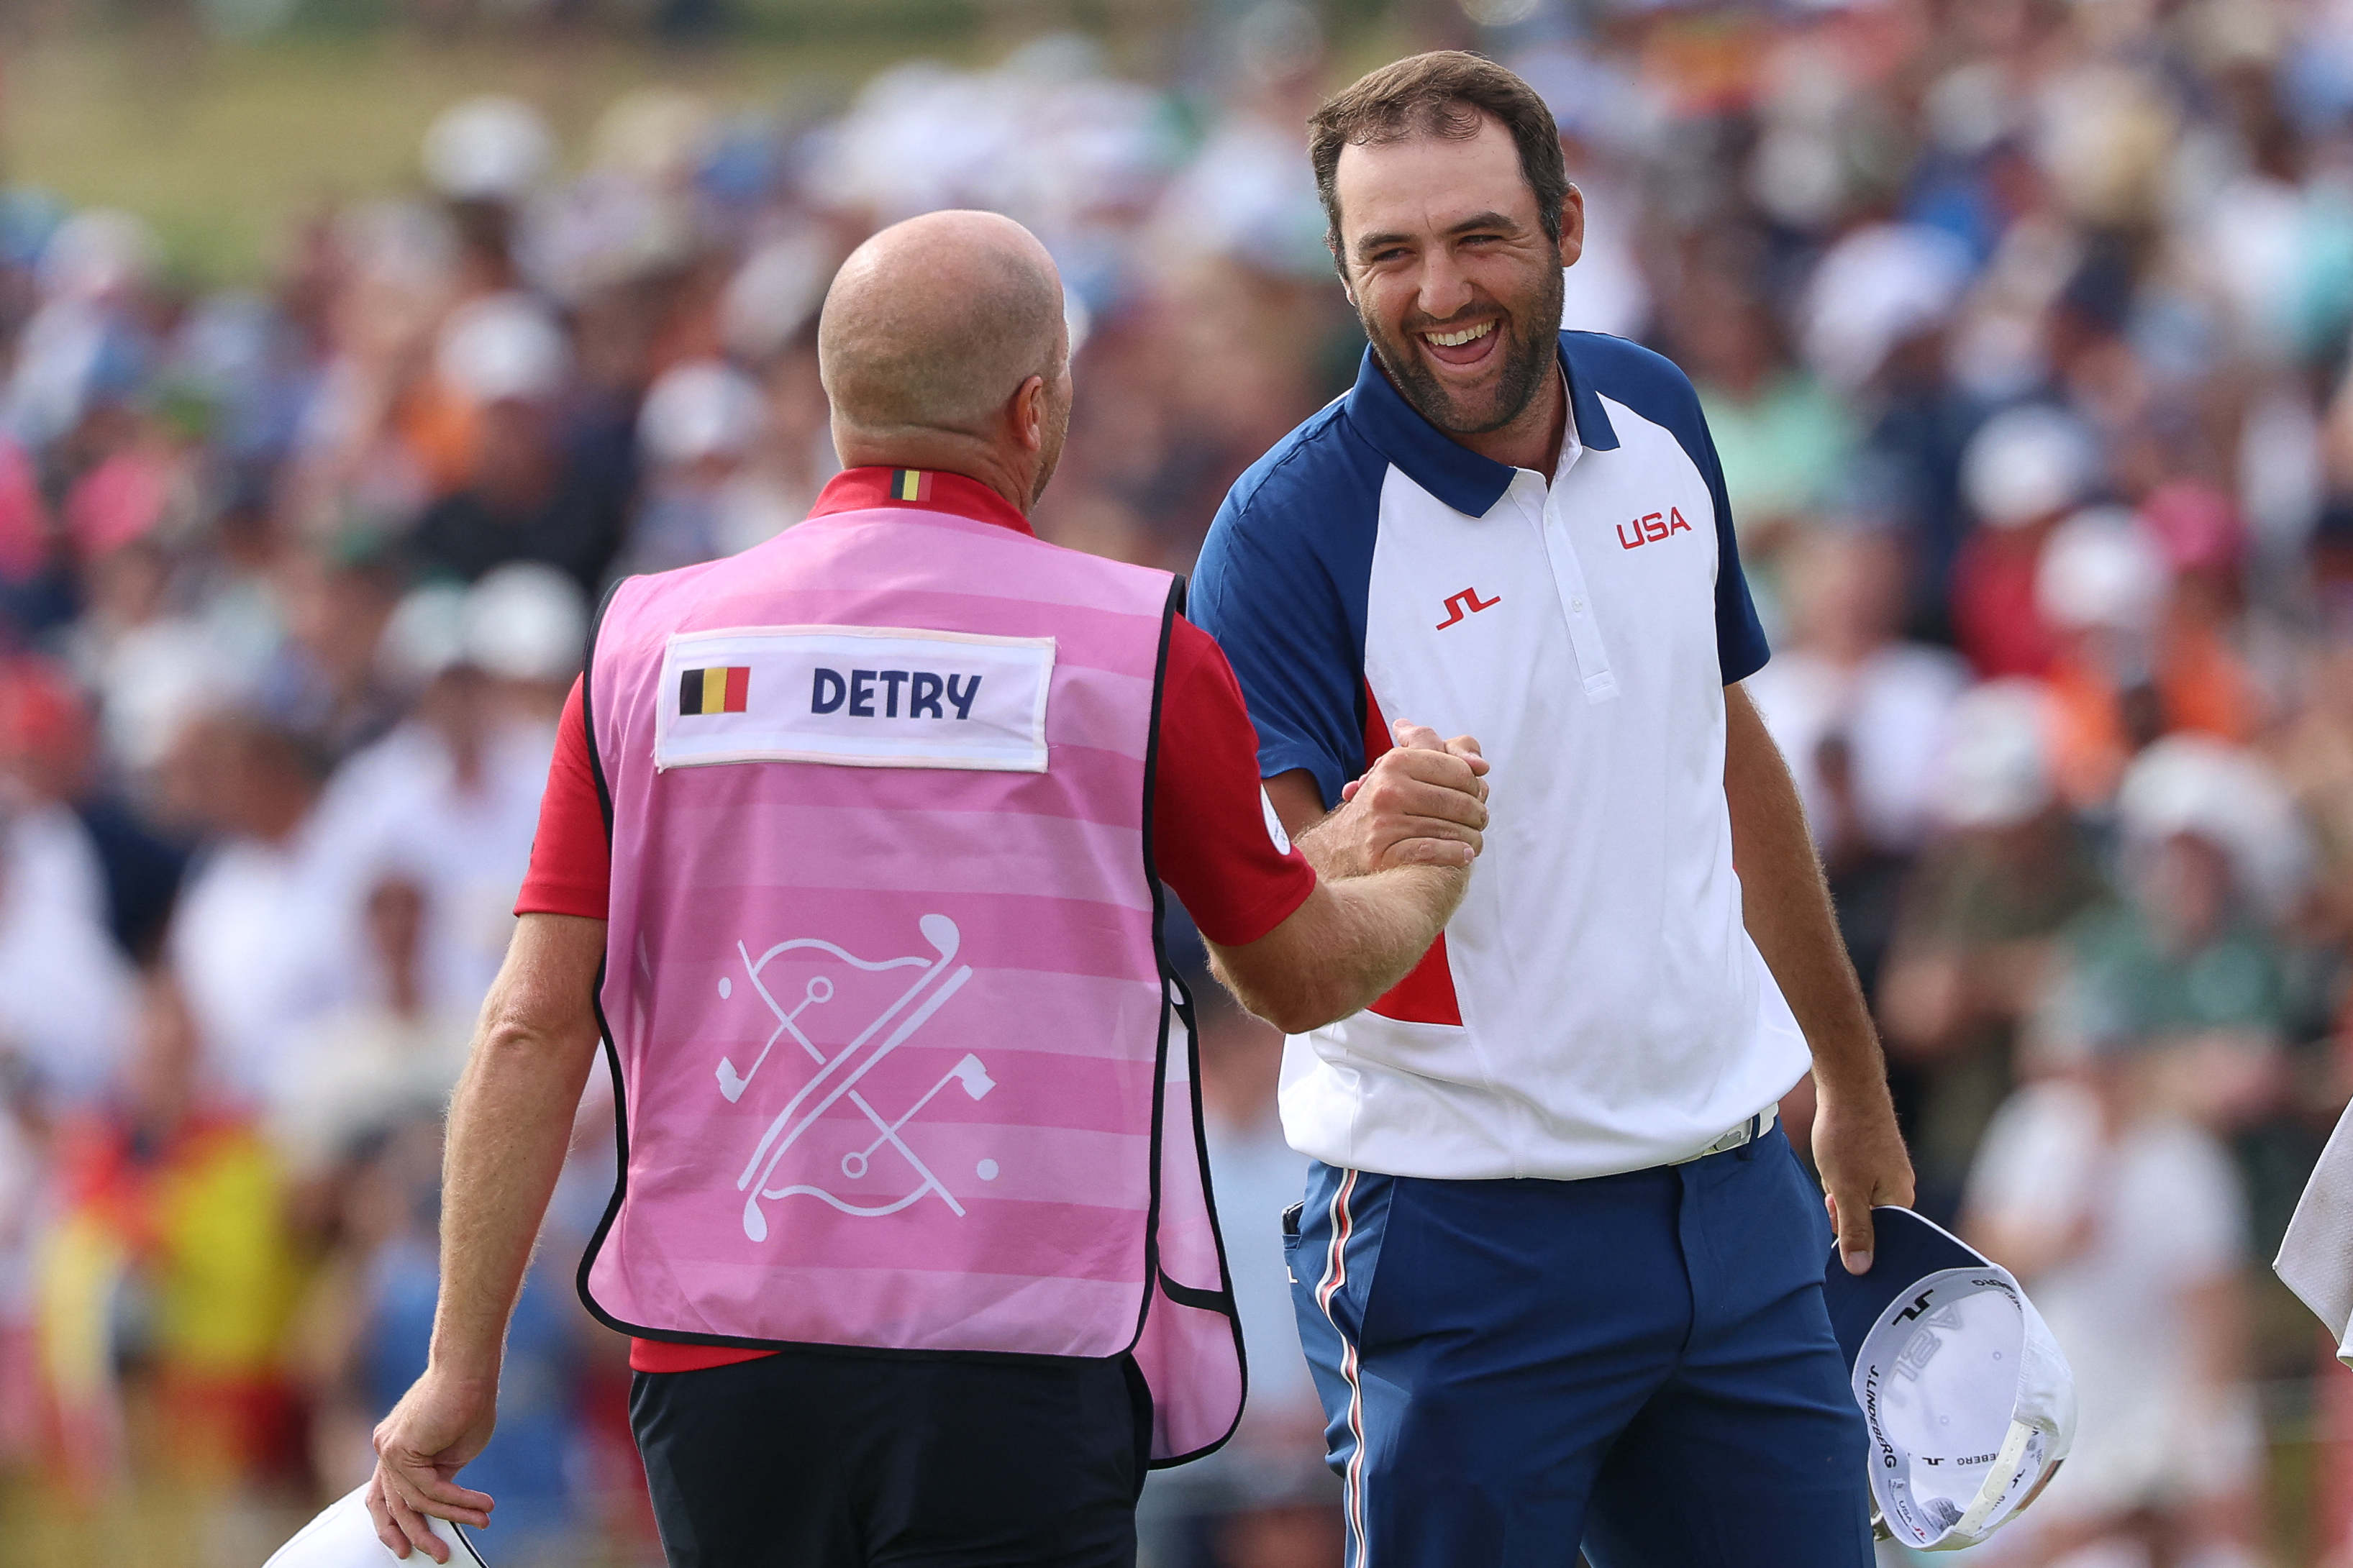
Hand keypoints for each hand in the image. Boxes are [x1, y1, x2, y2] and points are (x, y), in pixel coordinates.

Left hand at [366, 1367, 498, 1562]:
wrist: (469, 1370)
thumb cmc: (469, 1402)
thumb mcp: (455, 1450)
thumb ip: (442, 1475)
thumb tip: (443, 1504)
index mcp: (394, 1449)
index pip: (383, 1496)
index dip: (393, 1525)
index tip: (407, 1547)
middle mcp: (384, 1450)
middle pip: (390, 1507)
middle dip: (415, 1534)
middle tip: (438, 1554)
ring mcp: (387, 1450)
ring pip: (415, 1502)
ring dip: (452, 1516)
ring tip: (482, 1521)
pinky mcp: (398, 1450)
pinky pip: (429, 1490)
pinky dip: (458, 1501)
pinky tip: (480, 1505)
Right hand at [1322, 722, 1489, 874]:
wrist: (1339, 847)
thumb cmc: (1384, 805)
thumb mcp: (1404, 768)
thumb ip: (1445, 753)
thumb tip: (1481, 765)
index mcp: (1396, 762)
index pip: (1460, 770)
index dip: (1475, 785)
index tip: (1474, 796)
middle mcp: (1388, 789)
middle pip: (1459, 802)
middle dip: (1477, 815)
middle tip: (1479, 822)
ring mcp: (1383, 822)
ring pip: (1451, 829)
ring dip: (1472, 839)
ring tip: (1474, 842)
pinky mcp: (1381, 852)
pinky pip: (1433, 852)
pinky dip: (1455, 855)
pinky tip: (1463, 855)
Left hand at [1812, 1074, 1914, 1276]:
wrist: (1849, 1085)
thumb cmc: (1849, 1136)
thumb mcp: (1846, 1189)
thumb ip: (1855, 1229)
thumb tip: (1862, 1269)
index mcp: (1901, 1200)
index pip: (1884, 1239)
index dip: (1858, 1243)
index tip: (1838, 1238)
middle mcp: (1901, 1186)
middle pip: (1870, 1219)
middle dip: (1846, 1214)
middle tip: (1830, 1198)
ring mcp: (1889, 1168)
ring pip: (1859, 1197)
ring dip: (1840, 1194)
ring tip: (1830, 1174)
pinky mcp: (1875, 1154)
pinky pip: (1856, 1179)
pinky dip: (1840, 1177)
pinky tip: (1829, 1165)